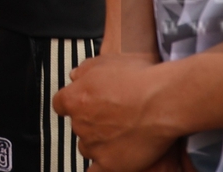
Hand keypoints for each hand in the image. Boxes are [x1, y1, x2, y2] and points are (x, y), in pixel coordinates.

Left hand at [53, 53, 176, 171]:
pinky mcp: (109, 164)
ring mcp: (93, 145)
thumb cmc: (139, 79)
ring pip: (86, 147)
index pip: (61, 104)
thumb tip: (75, 76)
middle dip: (91, 120)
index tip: (83, 102)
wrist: (161, 101)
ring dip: (97, 142)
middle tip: (112, 114)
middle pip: (78, 125)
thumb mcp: (106, 61)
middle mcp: (80, 123)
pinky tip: (110, 160)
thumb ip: (85, 70)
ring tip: (119, 134)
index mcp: (75, 98)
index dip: (73, 102)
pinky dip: (100, 167)